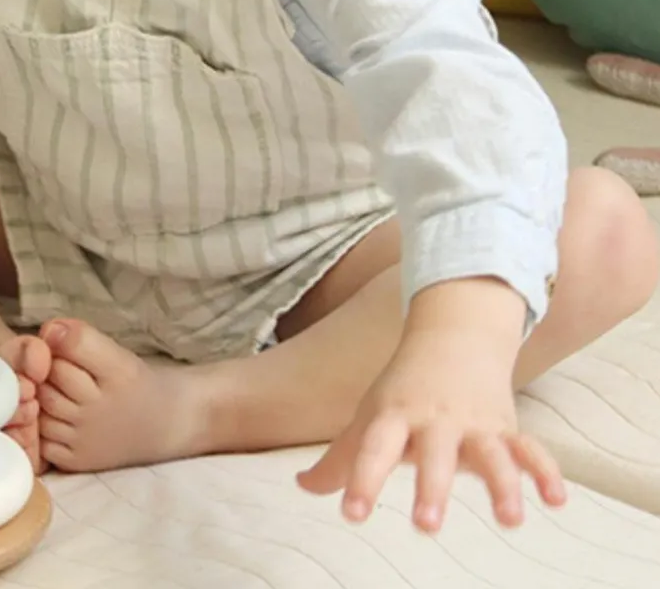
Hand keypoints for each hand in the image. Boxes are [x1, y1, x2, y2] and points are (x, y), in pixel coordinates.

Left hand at [297, 320, 566, 531]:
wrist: (452, 335)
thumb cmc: (402, 388)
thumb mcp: (370, 417)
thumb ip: (343, 458)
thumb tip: (304, 487)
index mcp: (394, 416)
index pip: (373, 448)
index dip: (361, 479)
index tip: (352, 514)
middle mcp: (434, 419)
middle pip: (434, 454)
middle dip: (432, 488)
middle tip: (425, 526)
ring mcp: (474, 423)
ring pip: (491, 452)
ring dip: (503, 484)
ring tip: (510, 520)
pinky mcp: (506, 427)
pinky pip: (530, 449)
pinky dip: (546, 472)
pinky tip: (556, 500)